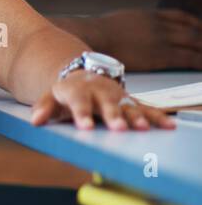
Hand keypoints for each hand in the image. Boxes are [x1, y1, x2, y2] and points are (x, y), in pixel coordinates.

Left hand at [30, 69, 175, 130]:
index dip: (82, 114)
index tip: (85, 127)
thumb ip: (44, 108)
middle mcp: (100, 92)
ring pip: (128, 106)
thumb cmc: (67, 92)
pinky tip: (168, 125)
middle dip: (113, 115)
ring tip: (142, 128)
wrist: (84, 75)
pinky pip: (146, 109)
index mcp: (78, 91)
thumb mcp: (51, 97)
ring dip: (136, 117)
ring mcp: (118, 96)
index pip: (79, 102)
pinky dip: (157, 117)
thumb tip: (35, 121)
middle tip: (118, 128)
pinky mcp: (131, 101)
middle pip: (107, 104)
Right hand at [88, 8, 201, 71]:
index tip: (201, 27)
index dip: (195, 22)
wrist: (95, 36)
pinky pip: (189, 58)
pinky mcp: (162, 56)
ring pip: (195, 42)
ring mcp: (163, 40)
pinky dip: (200, 62)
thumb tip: (130, 32)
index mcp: (149, 15)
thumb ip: (132, 24)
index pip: (180, 17)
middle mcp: (160, 25)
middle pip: (192, 30)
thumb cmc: (97, 33)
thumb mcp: (119, 21)